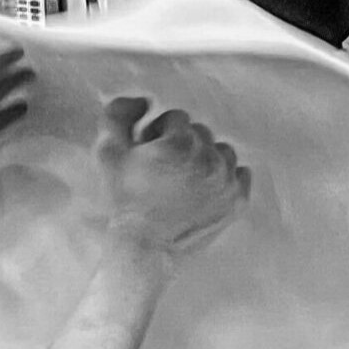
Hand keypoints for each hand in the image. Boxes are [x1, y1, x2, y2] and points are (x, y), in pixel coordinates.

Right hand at [94, 97, 250, 258]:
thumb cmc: (124, 199)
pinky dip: (225, 177)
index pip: (176, 118)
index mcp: (182, 142)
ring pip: (221, 151)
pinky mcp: (237, 201)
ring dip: (205, 159)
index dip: (158, 134)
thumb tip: (145, 101)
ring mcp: (227, 181)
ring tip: (185, 180)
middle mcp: (210, 158)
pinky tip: (204, 190)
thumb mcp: (107, 152)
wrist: (144, 247)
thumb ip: (119, 113)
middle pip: (201, 133)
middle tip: (164, 170)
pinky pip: (240, 174)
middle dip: (182, 145)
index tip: (150, 155)